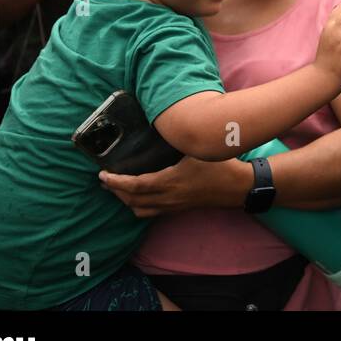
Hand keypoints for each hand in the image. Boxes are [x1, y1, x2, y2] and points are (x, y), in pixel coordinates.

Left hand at [99, 156, 251, 216]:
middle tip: (106, 180)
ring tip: (119, 188)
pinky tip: (140, 196)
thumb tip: (164, 127)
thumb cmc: (220, 166)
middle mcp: (169, 198)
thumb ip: (179, 142)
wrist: (238, 188)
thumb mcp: (198, 150)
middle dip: (116, 191)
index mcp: (170, 182)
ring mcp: (174, 206)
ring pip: (140, 211)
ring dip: (126, 201)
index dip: (116, 182)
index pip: (135, 186)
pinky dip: (139, 206)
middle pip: (133, 201)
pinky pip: (152, 213)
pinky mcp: (179, 209)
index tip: (102, 174)